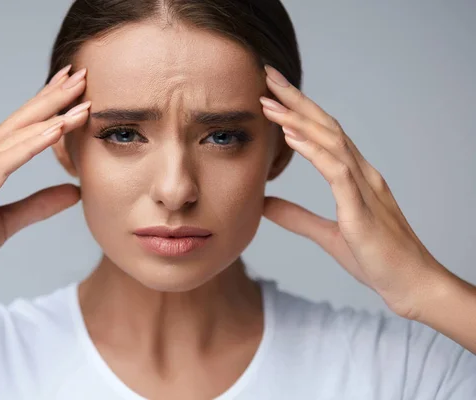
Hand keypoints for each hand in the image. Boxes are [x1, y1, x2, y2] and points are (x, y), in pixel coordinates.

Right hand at [0, 65, 90, 300]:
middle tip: (80, 73)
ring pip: (16, 135)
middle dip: (51, 96)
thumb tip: (74, 191)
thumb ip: (39, 205)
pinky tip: (56, 130)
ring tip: (80, 97)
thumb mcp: (7, 223)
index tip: (71, 88)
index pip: (19, 128)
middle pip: (20, 121)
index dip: (45, 106)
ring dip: (50, 114)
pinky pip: (6, 161)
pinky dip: (33, 144)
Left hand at [259, 65, 450, 319]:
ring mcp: (365, 187)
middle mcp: (361, 173)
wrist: (411, 285)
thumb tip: (265, 204)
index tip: (270, 94)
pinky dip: (313, 151)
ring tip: (269, 101)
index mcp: (354, 177)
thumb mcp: (325, 235)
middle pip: (325, 125)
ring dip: (297, 119)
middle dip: (295, 99)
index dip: (297, 111)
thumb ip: (296, 217)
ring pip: (329, 141)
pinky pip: (336, 171)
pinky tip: (291, 137)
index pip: (323, 134)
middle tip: (266, 76)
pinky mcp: (362, 207)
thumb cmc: (377, 260)